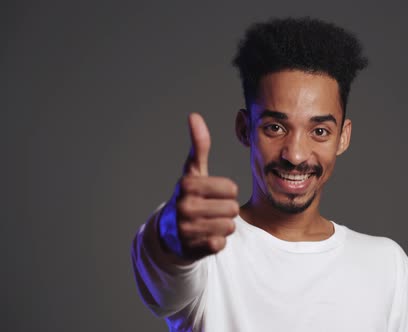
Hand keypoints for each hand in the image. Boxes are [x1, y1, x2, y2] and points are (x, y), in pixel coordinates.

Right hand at [159, 113, 238, 260]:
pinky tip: (203, 237)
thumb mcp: (193, 172)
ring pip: (230, 227)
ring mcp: (187, 229)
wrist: (168, 234)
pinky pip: (221, 244)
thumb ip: (199, 146)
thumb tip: (194, 116)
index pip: (231, 189)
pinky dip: (216, 242)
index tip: (212, 195)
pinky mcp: (192, 249)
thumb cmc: (188, 197)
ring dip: (223, 227)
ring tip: (207, 224)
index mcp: (187, 185)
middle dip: (226, 211)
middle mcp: (184, 206)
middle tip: (210, 211)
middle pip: (232, 209)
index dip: (226, 193)